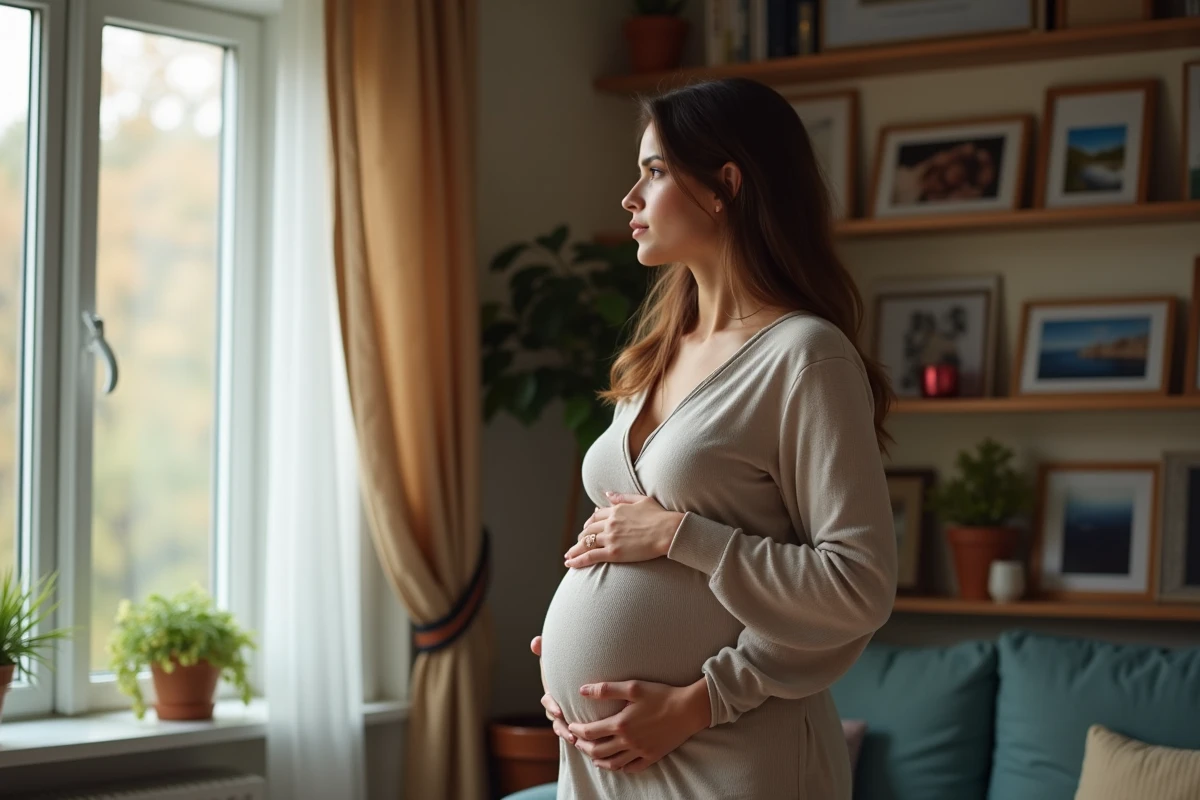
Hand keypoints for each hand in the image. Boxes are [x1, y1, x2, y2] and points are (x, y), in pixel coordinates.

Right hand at [531, 636, 574, 745]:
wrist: (583, 676)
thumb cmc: (567, 666)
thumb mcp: (557, 658)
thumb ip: (546, 650)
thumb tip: (536, 641)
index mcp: (553, 693)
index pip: (548, 702)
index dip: (552, 706)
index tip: (559, 711)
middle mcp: (557, 707)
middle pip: (555, 719)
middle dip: (560, 726)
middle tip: (570, 731)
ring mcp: (566, 716)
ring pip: (563, 729)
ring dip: (567, 734)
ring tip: (575, 739)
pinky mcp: (577, 722)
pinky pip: (574, 733)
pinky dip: (577, 737)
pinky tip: (585, 741)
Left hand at [564, 492, 684, 568]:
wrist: (669, 531)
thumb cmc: (660, 515)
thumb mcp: (641, 500)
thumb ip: (622, 497)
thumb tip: (607, 494)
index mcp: (616, 510)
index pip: (596, 516)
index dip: (589, 523)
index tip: (586, 529)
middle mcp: (610, 523)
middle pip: (589, 530)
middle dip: (581, 538)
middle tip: (577, 544)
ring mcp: (611, 538)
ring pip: (586, 543)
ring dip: (575, 550)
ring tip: (568, 556)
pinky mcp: (614, 553)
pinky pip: (590, 556)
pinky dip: (578, 560)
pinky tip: (570, 563)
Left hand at [568, 678, 710, 772]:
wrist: (688, 709)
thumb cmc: (661, 695)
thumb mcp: (632, 687)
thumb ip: (605, 690)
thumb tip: (581, 690)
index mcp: (621, 724)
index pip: (590, 732)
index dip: (577, 730)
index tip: (571, 726)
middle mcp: (628, 741)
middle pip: (597, 750)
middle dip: (583, 747)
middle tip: (576, 742)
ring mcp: (640, 751)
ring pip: (613, 763)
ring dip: (598, 760)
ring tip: (592, 755)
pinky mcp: (652, 756)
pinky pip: (632, 768)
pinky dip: (621, 768)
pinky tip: (616, 764)